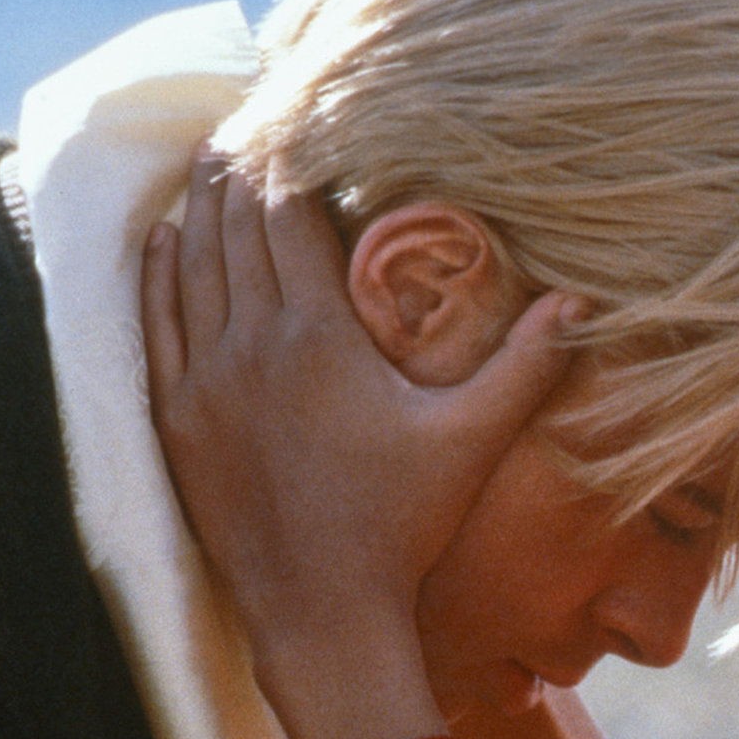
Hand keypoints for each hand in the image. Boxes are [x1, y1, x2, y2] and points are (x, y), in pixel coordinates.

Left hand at [142, 157, 581, 738]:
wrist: (321, 613)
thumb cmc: (402, 526)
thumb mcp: (472, 439)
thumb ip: (526, 365)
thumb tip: (581, 303)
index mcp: (317, 334)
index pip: (289, 218)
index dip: (289, 164)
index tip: (294, 126)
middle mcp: (250, 343)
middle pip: (234, 229)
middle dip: (240, 173)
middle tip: (245, 128)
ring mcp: (204, 381)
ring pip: (191, 267)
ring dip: (199, 211)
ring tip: (207, 165)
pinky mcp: (178, 420)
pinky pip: (157, 323)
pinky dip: (160, 273)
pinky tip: (165, 242)